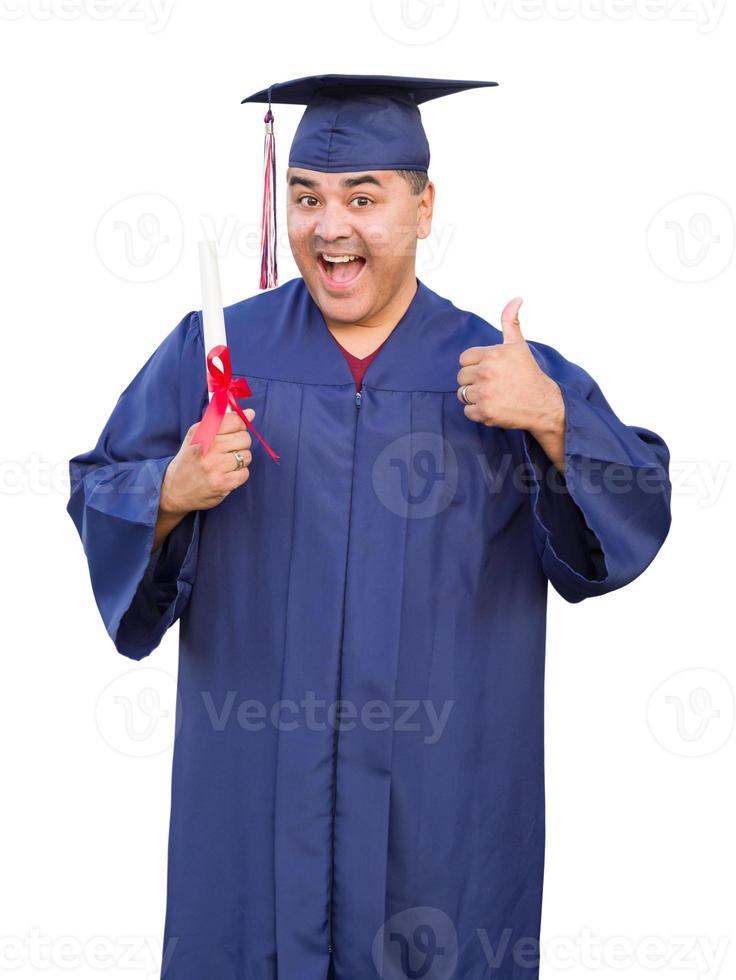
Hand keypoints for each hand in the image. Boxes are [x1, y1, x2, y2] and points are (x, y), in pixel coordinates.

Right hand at [160, 409, 254, 516]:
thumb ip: (224, 422)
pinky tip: (227, 474)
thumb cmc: (190, 459)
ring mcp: (214, 467)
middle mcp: (207, 448)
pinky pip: (245, 473)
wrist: (174, 489)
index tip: (234, 430)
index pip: (234, 420)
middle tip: (229, 449)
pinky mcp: (221, 483)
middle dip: (241, 443)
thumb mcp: (198, 435)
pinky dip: (239, 474)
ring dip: (240, 460)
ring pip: (246, 456)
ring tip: (226, 463)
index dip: (239, 425)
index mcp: (201, 432)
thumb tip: (250, 413)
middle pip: (244, 438)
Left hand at [456, 297, 565, 468]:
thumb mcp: (518, 345)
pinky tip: (494, 407)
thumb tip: (516, 298)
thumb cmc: (529, 374)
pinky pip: (468, 411)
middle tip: (493, 385)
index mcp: (492, 354)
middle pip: (461, 377)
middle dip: (474, 381)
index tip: (490, 371)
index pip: (464, 360)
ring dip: (475, 397)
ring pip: (463, 394)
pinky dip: (478, 412)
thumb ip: (510, 321)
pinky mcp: (485, 412)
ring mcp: (485, 393)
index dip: (475, 366)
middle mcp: (486, 372)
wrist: (544, 404)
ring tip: (494, 396)